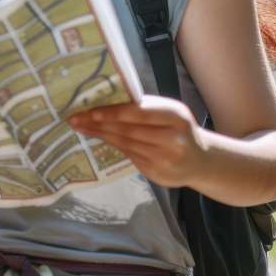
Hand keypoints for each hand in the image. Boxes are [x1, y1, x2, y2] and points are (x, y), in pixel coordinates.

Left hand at [69, 95, 206, 188]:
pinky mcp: (157, 174)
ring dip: (101, 135)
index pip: (137, 113)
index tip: (90, 112)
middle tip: (75, 119)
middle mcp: (171, 139)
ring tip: (82, 128)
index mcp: (174, 116)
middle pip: (127, 130)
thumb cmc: (179, 129)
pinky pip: (129, 156)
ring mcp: (164, 159)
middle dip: (98, 124)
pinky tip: (99, 139)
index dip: (112, 113)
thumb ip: (145, 107)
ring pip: (125, 144)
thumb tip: (106, 102)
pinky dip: (113, 146)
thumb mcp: (170, 112)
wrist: (200, 160)